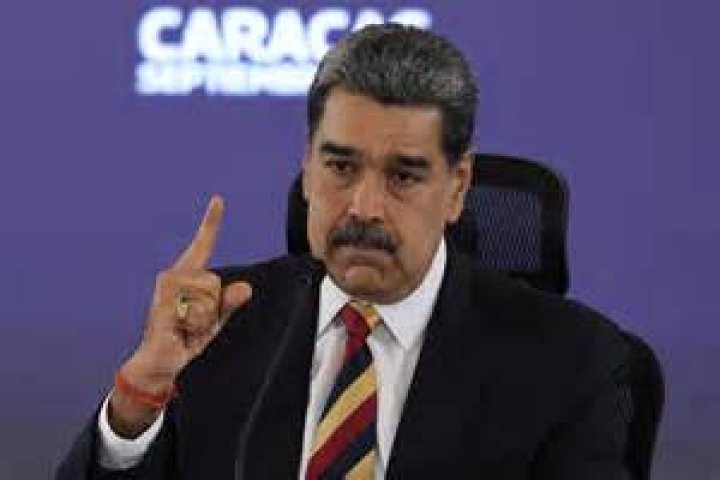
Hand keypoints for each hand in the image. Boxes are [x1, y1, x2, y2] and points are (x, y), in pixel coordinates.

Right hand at [109, 196, 251, 436]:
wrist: (162, 361)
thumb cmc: (187, 335)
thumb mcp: (216, 319)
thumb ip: (230, 304)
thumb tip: (246, 288)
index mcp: (189, 274)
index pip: (203, 244)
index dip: (211, 222)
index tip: (219, 200)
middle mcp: (175, 274)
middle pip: (216, 282)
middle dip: (215, 307)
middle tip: (195, 320)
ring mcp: (166, 286)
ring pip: (209, 295)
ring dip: (205, 317)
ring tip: (186, 325)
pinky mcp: (163, 301)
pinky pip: (199, 310)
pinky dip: (196, 326)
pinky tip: (179, 329)